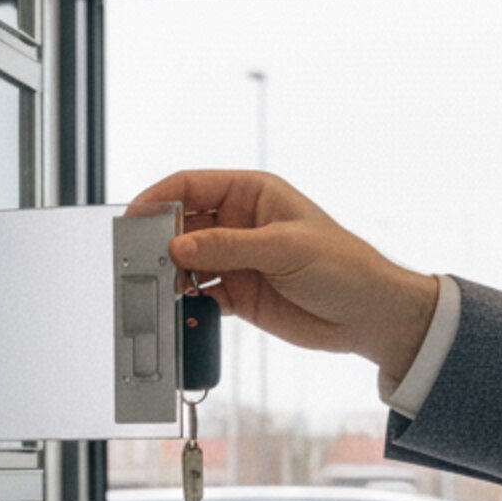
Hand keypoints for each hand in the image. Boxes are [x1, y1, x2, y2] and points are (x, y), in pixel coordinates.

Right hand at [128, 170, 440, 380]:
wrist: (369, 315)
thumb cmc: (343, 266)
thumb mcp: (284, 248)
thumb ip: (228, 247)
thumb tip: (178, 247)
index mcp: (252, 194)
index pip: (191, 185)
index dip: (157, 197)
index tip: (132, 217)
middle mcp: (239, 223)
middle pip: (182, 224)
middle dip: (160, 241)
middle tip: (141, 262)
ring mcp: (237, 260)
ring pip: (188, 263)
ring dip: (172, 277)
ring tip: (160, 292)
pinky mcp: (240, 295)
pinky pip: (201, 296)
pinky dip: (189, 305)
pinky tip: (185, 313)